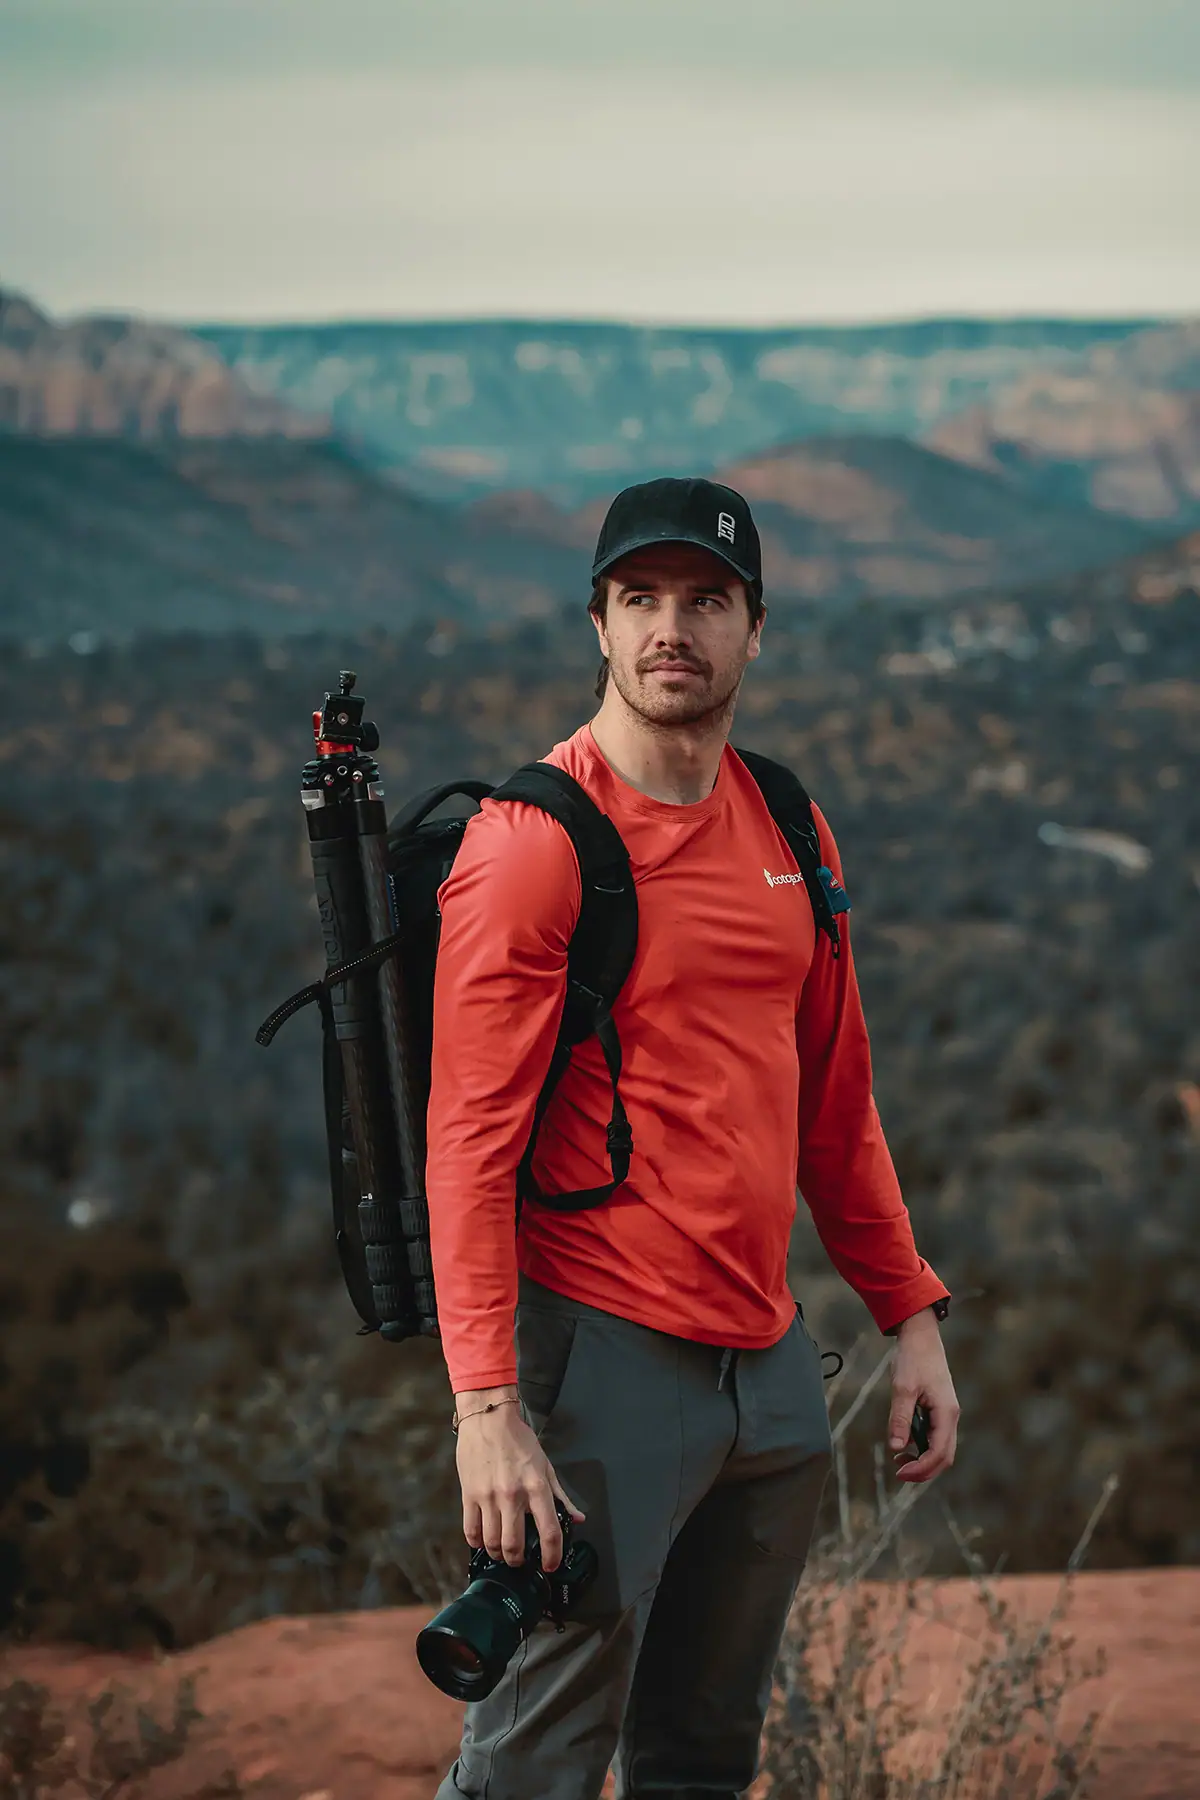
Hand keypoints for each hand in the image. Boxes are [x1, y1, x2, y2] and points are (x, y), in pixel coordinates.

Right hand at [454, 1387, 584, 1571]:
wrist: (488, 1418)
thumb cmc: (518, 1440)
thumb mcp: (546, 1465)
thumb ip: (561, 1495)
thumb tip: (577, 1518)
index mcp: (536, 1487)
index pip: (549, 1531)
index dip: (552, 1555)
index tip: (551, 1564)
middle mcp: (512, 1495)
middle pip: (515, 1545)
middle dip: (518, 1561)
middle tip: (520, 1561)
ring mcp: (488, 1497)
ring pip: (492, 1543)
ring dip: (498, 1554)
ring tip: (502, 1552)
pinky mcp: (469, 1495)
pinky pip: (471, 1530)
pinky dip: (476, 1542)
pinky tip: (482, 1540)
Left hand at [887, 1308, 958, 1483]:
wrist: (920, 1336)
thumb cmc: (912, 1358)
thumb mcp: (902, 1388)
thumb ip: (900, 1418)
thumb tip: (896, 1448)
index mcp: (946, 1412)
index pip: (939, 1453)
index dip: (921, 1468)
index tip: (900, 1472)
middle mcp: (951, 1416)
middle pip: (945, 1456)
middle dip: (924, 1470)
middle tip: (899, 1473)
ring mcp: (947, 1413)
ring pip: (941, 1448)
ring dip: (923, 1460)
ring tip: (899, 1460)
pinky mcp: (940, 1409)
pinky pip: (936, 1437)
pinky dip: (923, 1447)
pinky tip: (905, 1445)